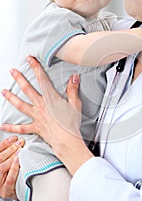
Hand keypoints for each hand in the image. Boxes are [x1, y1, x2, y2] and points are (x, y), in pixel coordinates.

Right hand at [0, 137, 23, 199]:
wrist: (12, 193)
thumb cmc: (10, 177)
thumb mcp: (7, 165)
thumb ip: (8, 156)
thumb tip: (17, 142)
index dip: (5, 144)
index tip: (14, 138)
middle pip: (0, 158)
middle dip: (10, 148)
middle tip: (20, 142)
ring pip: (3, 167)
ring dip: (12, 157)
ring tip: (20, 149)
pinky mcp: (5, 191)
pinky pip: (9, 179)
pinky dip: (14, 169)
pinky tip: (18, 161)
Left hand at [1, 57, 92, 174]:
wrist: (67, 140)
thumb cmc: (72, 123)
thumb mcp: (75, 104)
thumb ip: (73, 90)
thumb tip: (74, 77)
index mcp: (51, 99)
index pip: (42, 79)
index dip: (36, 68)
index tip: (30, 59)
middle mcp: (41, 106)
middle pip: (27, 90)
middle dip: (19, 79)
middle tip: (12, 71)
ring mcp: (36, 117)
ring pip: (20, 105)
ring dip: (11, 98)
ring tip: (3, 92)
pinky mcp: (35, 127)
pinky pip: (21, 127)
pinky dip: (12, 127)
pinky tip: (3, 125)